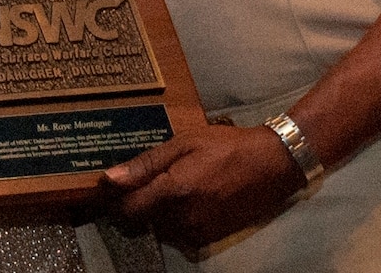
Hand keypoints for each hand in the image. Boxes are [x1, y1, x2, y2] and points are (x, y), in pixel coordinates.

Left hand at [100, 124, 303, 251]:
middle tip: (147, 180)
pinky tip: (189, 197)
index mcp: (174, 191)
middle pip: (142, 220)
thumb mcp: (183, 143)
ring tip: (173, 185)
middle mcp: (183, 217)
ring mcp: (198, 231)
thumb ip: (145, 164)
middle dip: (138, 203)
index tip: (108, 189)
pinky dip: (177, 219)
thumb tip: (109, 179)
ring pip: (160, 228)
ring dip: (158, 212)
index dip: (113, 201)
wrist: (272, 165)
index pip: (128, 210)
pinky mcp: (211, 238)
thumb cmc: (225, 146)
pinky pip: (180, 233)